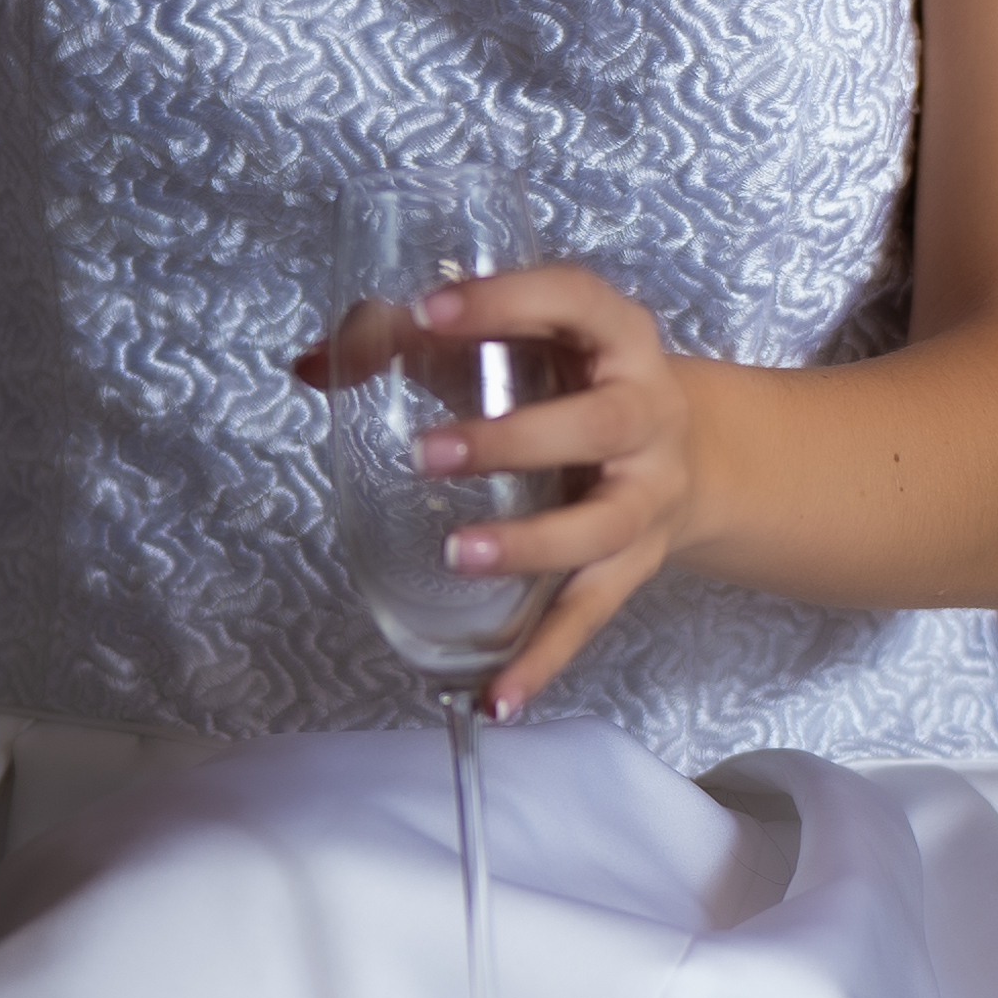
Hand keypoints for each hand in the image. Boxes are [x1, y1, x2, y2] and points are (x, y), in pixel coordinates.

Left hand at [288, 259, 700, 713]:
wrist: (686, 452)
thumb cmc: (571, 385)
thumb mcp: (510, 348)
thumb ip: (406, 345)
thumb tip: (311, 364)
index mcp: (616, 338)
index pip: (573, 301)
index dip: (508, 301)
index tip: (429, 311)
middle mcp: (647, 414)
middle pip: (600, 423)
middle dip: (515, 439)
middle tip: (426, 454)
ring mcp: (647, 496)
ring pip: (601, 525)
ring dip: (531, 544)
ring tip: (457, 556)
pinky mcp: (634, 566)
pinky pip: (589, 619)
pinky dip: (543, 660)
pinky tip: (496, 696)